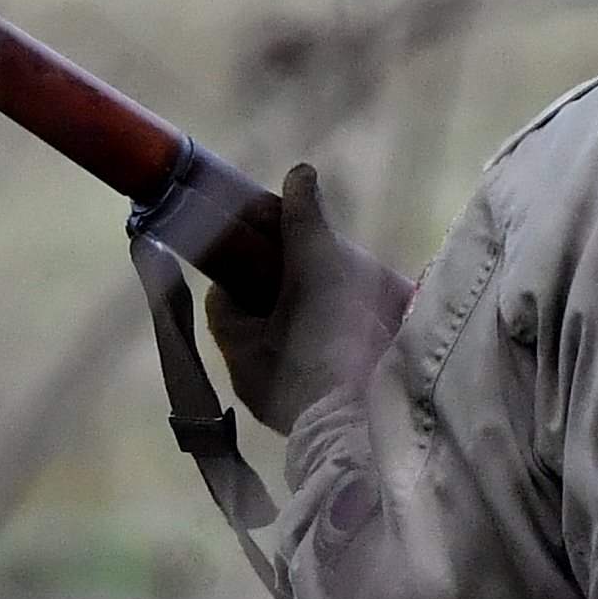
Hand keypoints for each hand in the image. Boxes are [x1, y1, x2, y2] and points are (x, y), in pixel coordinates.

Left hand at [205, 162, 415, 435]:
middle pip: (264, 321)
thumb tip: (299, 174)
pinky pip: (324, 379)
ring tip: (358, 305)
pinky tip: (373, 344)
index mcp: (238, 347)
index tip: (278, 247)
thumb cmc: (332, 344)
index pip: (224, 296)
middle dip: (291, 293)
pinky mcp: (323, 423)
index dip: (248, 263)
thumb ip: (306, 221)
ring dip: (321, 327)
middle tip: (327, 272)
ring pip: (296, 352)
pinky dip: (342, 358)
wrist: (371, 425)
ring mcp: (288, 408)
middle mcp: (254, 382)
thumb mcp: (318, 268)